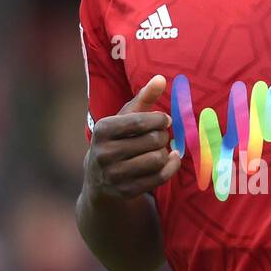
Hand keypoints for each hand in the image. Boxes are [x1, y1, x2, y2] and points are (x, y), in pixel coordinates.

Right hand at [84, 75, 181, 200]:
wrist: (98, 179)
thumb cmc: (116, 140)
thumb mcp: (124, 118)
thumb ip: (143, 98)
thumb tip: (161, 78)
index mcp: (102, 130)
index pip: (140, 122)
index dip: (159, 119)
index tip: (165, 120)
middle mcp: (104, 154)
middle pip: (152, 141)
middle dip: (163, 136)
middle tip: (162, 135)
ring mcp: (114, 175)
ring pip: (157, 160)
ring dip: (165, 152)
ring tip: (160, 148)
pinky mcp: (126, 191)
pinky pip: (159, 178)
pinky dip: (171, 167)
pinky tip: (170, 159)